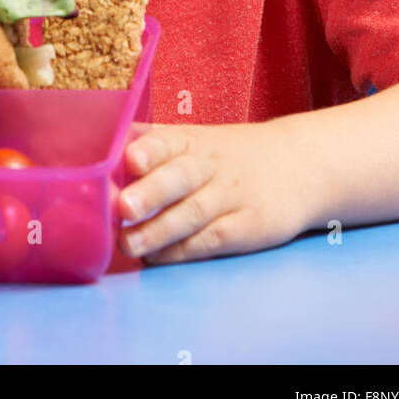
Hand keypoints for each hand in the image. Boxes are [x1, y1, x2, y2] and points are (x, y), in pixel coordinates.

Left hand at [117, 117, 319, 263]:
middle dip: (151, 192)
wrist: (299, 165)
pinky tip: (158, 257)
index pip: (169, 140)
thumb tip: (100, 160)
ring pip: (192, 213)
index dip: (150, 149)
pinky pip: (211, 239)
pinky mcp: (247, 226)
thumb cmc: (230, 155)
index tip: (131, 159)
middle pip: (180, 177)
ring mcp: (230, 196)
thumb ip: (154, 148)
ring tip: (129, 243)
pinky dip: (183, 251)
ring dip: (159, 230)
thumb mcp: (197, 141)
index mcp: (192, 141)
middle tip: (124, 207)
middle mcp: (210, 165)